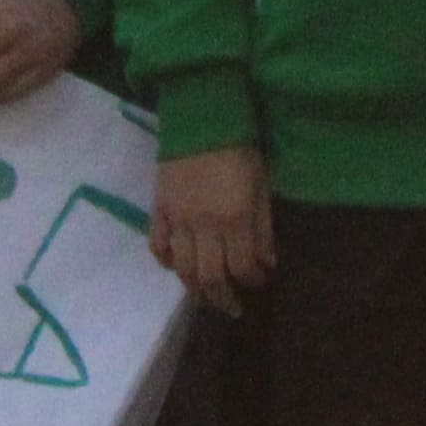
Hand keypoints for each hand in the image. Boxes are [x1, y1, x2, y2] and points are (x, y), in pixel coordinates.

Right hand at [149, 144, 276, 315]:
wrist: (202, 118)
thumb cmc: (242, 148)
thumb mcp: (263, 184)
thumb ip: (263, 227)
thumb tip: (267, 263)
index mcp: (235, 218)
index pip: (242, 267)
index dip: (253, 281)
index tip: (261, 283)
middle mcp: (204, 226)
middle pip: (210, 276)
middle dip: (223, 298)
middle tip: (233, 308)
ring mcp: (178, 219)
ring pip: (182, 268)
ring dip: (195, 288)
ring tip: (207, 297)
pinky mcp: (159, 210)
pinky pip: (158, 245)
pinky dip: (166, 261)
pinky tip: (176, 268)